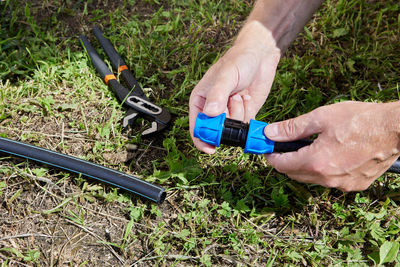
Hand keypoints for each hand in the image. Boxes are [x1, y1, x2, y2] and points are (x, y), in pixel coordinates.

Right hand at [189, 22, 280, 152]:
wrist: (260, 55)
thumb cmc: (238, 60)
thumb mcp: (226, 75)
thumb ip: (218, 94)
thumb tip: (210, 113)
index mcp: (200, 101)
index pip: (197, 127)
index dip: (202, 140)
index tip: (212, 148)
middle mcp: (213, 110)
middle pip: (216, 132)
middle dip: (226, 123)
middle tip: (233, 102)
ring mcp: (229, 113)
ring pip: (233, 130)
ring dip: (239, 114)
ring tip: (240, 95)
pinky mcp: (244, 114)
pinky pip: (246, 126)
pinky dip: (249, 114)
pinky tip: (247, 98)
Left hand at [264, 101, 399, 191]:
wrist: (395, 129)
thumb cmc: (360, 120)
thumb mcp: (321, 118)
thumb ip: (292, 128)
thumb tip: (270, 133)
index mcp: (316, 162)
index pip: (282, 165)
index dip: (271, 156)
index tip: (267, 149)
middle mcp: (327, 178)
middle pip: (295, 174)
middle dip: (285, 161)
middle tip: (284, 147)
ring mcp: (342, 184)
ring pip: (312, 179)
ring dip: (303, 167)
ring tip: (307, 149)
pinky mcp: (355, 185)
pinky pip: (330, 181)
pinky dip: (323, 171)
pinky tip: (328, 156)